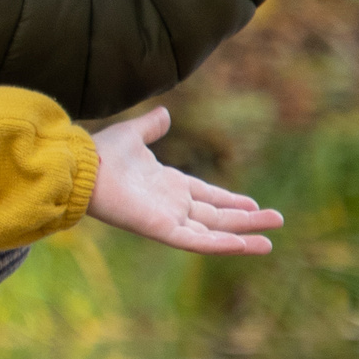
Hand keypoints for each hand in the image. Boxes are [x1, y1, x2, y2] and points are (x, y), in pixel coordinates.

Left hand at [85, 107, 281, 255]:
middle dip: (246, 220)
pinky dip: (220, 244)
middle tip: (276, 221)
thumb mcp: (133, 134)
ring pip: (213, 232)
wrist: (82, 166)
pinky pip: (196, 241)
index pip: (207, 195)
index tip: (253, 204)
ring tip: (270, 242)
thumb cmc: (101, 152)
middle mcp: (171, 204)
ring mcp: (168, 218)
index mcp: (168, 184)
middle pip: (217, 216)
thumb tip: (164, 113)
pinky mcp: (161, 229)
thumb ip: (150, 126)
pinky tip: (245, 245)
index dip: (230, 200)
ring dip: (242, 236)